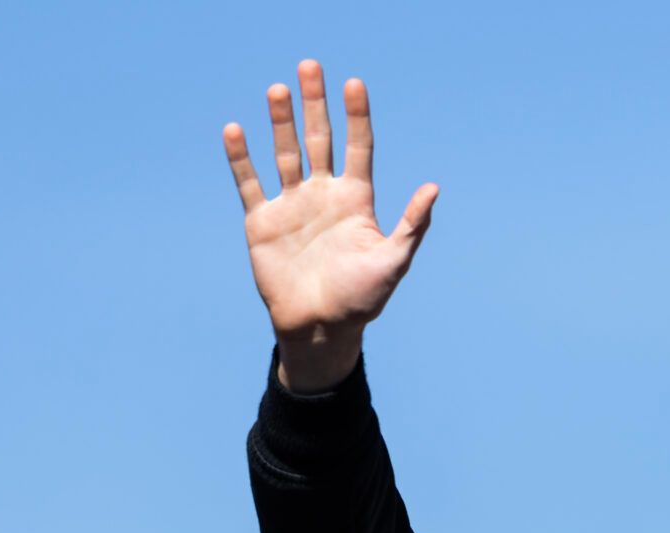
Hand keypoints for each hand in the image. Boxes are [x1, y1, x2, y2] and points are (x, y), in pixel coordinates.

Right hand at [223, 59, 437, 390]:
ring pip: (285, 153)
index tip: (354, 84)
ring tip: (278, 89)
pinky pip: (250, 183)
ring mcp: (292, 206)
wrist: (321, 328)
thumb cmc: (362, 300)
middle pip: (319, 139)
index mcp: (356, 201)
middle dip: (315, 104)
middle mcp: (324, 196)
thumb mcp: (393, 262)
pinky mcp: (263, 222)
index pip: (357, 148)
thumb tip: (434, 188)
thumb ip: (411, 225)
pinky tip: (236, 129)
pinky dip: (241, 158)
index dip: (356, 116)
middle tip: (310, 66)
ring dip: (281, 122)